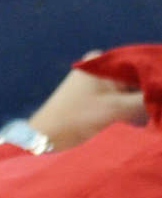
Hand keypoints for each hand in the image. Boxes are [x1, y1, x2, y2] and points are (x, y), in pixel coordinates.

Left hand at [27, 57, 147, 150]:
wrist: (47, 136)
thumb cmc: (77, 118)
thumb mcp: (116, 108)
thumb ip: (145, 99)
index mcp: (101, 62)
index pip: (139, 65)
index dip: (156, 78)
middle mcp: (99, 68)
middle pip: (135, 78)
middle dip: (149, 91)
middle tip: (159, 106)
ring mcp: (97, 83)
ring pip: (129, 90)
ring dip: (142, 101)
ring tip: (155, 112)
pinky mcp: (96, 99)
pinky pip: (121, 99)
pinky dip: (132, 108)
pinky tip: (146, 117)